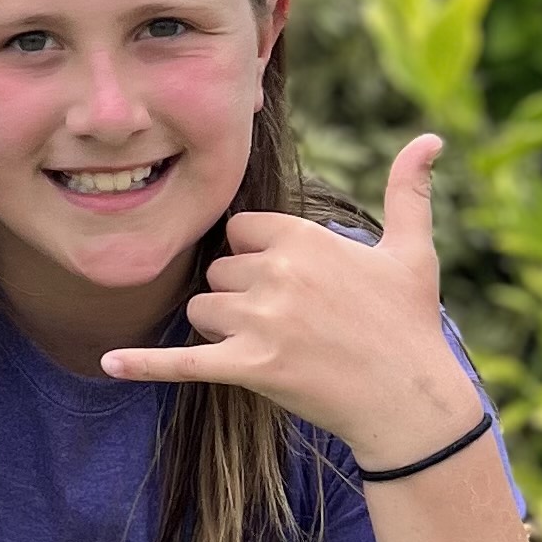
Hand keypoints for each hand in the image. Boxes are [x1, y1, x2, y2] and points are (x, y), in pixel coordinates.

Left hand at [99, 134, 480, 470]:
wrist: (411, 404)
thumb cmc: (410, 324)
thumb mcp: (413, 251)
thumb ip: (409, 190)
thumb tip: (432, 137)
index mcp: (303, 238)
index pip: (238, 232)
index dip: (256, 256)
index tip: (288, 280)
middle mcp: (277, 273)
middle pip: (218, 272)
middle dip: (240, 296)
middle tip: (291, 322)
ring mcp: (261, 322)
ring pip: (203, 311)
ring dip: (223, 329)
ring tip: (274, 346)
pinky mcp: (249, 368)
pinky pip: (183, 362)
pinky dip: (144, 364)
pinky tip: (110, 364)